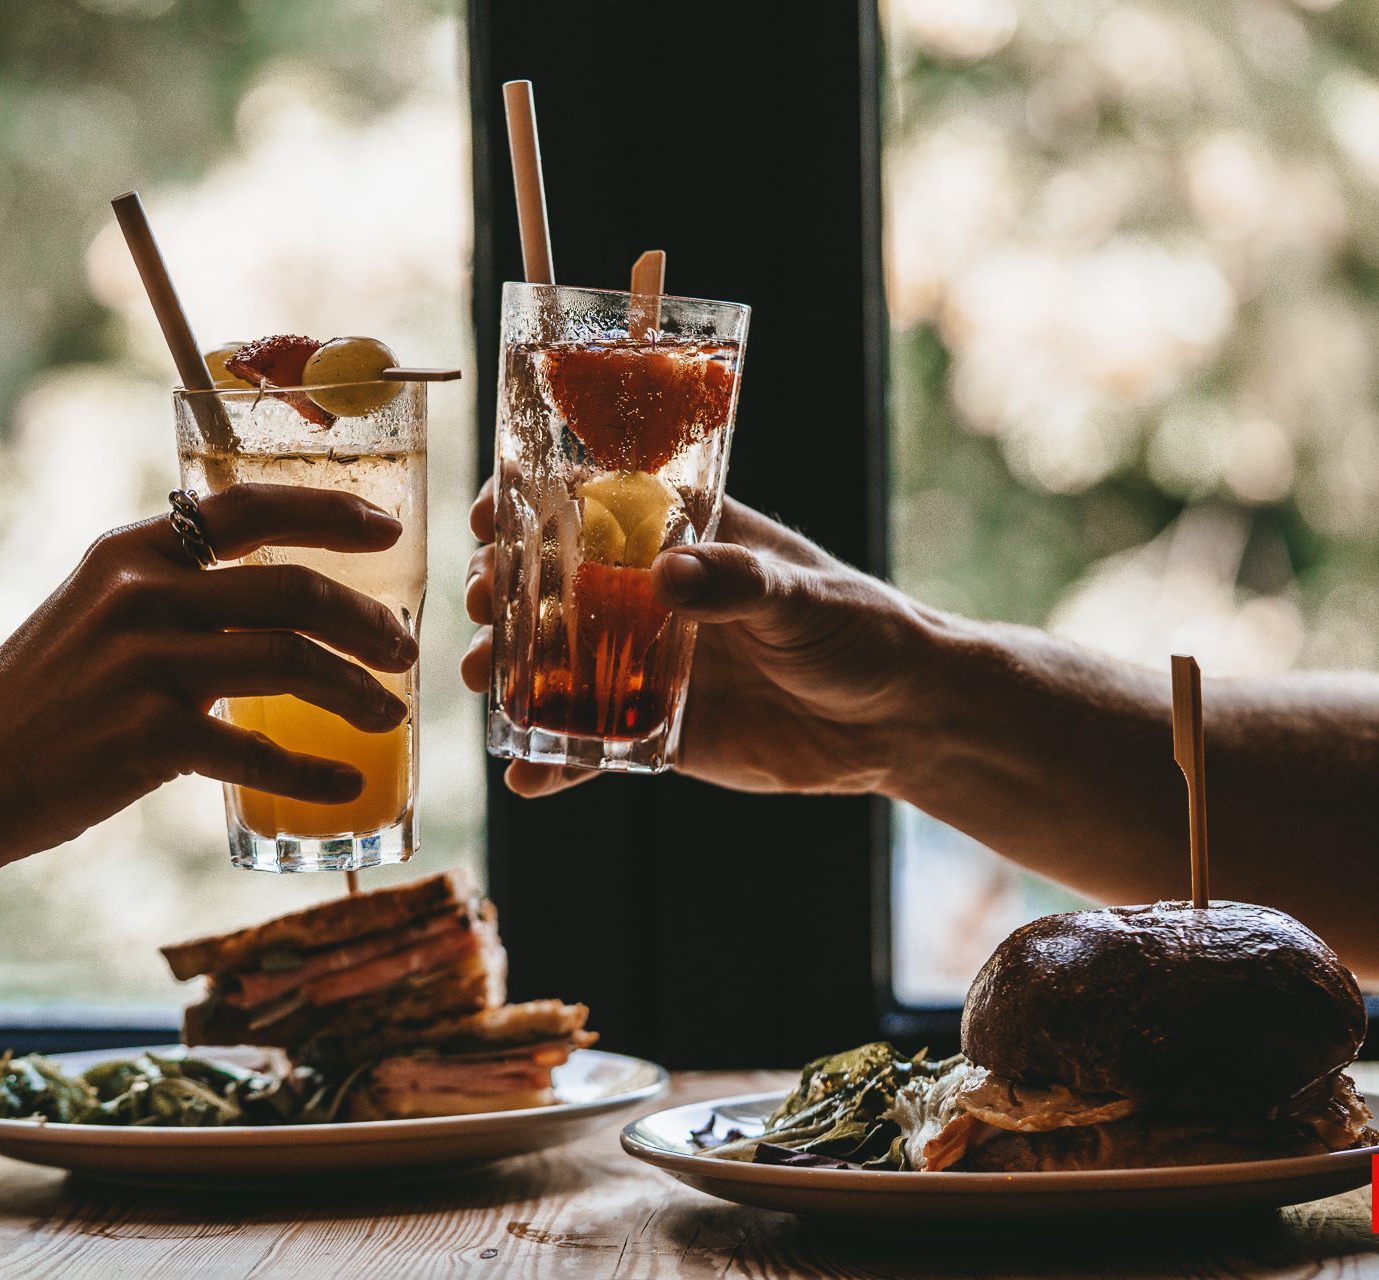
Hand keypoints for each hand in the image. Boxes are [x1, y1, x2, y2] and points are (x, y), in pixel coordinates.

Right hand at [0, 484, 417, 873]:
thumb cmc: (42, 696)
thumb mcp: (96, 611)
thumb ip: (174, 592)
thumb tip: (280, 598)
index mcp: (132, 551)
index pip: (249, 507)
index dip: (329, 511)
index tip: (387, 528)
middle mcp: (140, 596)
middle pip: (291, 589)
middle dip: (366, 620)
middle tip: (403, 650)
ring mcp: (144, 666)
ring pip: (290, 662)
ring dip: (357, 691)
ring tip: (390, 714)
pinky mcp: (147, 739)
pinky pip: (259, 751)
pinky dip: (314, 771)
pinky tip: (346, 783)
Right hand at [461, 481, 931, 798]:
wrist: (897, 722)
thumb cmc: (858, 632)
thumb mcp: (802, 598)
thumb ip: (739, 583)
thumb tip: (669, 575)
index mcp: (683, 539)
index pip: (590, 505)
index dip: (528, 503)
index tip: (488, 512)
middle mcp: (650, 596)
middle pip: (551, 584)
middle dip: (501, 592)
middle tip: (480, 610)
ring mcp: (645, 663)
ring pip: (554, 663)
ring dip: (507, 672)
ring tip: (483, 683)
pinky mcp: (653, 730)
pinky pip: (589, 746)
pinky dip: (555, 762)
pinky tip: (524, 777)